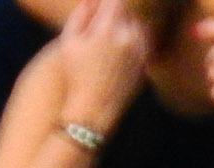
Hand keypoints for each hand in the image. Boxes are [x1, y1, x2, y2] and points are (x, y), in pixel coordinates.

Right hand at [59, 0, 150, 132]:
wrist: (94, 110)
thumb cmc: (76, 76)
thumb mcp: (69, 43)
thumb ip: (80, 16)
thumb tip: (90, 0)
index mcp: (107, 30)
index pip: (114, 2)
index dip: (106, 3)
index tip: (100, 7)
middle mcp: (127, 40)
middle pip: (127, 14)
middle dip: (116, 15)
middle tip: (102, 24)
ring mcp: (139, 54)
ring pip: (138, 28)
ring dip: (127, 28)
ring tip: (110, 38)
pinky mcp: (144, 67)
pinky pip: (143, 46)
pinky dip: (134, 43)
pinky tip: (120, 50)